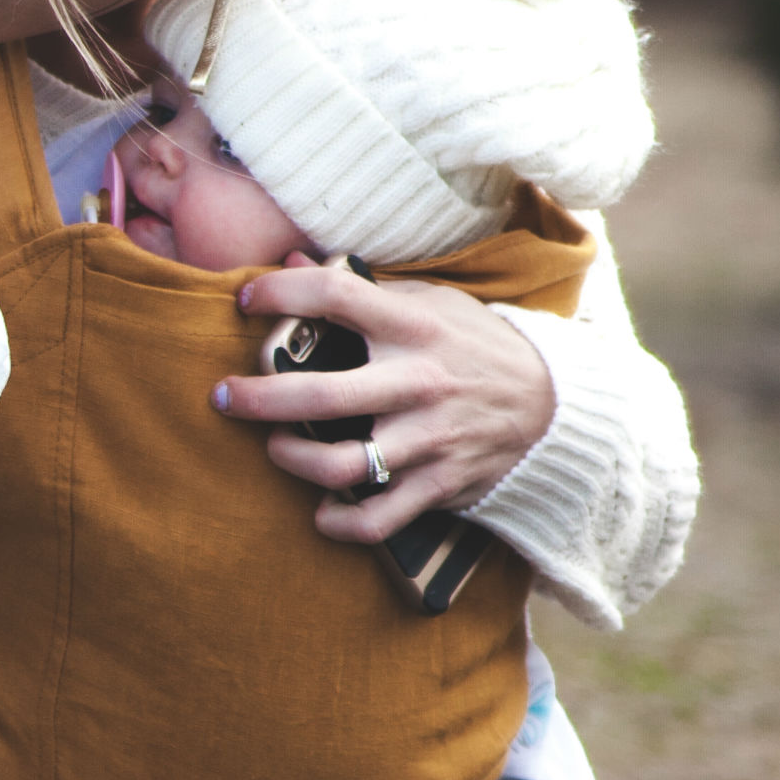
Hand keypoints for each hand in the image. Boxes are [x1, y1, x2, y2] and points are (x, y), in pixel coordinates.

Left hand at [215, 259, 557, 544]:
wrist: (556, 405)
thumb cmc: (475, 346)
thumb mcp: (432, 303)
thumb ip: (363, 288)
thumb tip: (291, 257)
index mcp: (414, 327)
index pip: (335, 296)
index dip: (281, 293)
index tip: (245, 299)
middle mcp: (418, 383)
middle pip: (320, 397)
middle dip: (257, 399)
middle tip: (223, 397)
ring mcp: (429, 439)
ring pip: (341, 465)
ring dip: (292, 461)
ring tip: (276, 447)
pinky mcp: (440, 484)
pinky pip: (378, 518)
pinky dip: (341, 522)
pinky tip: (321, 511)